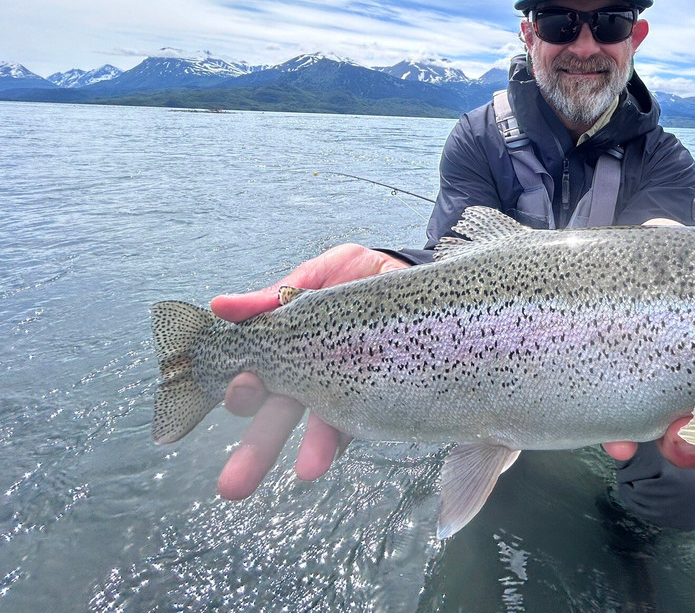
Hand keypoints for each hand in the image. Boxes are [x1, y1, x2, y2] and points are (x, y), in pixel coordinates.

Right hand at [210, 244, 407, 499]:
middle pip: (278, 418)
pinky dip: (349, 436)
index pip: (256, 379)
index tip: (239, 390)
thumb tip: (219, 306)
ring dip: (312, 451)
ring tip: (307, 471)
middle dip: (255, 453)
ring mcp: (348, 389)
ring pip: (323, 427)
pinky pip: (366, 419)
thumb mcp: (318, 275)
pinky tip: (336, 454)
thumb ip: (274, 295)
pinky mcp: (382, 393)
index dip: (243, 391)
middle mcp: (312, 378)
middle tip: (233, 486)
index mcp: (288, 350)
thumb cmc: (357, 276)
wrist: (411, 272)